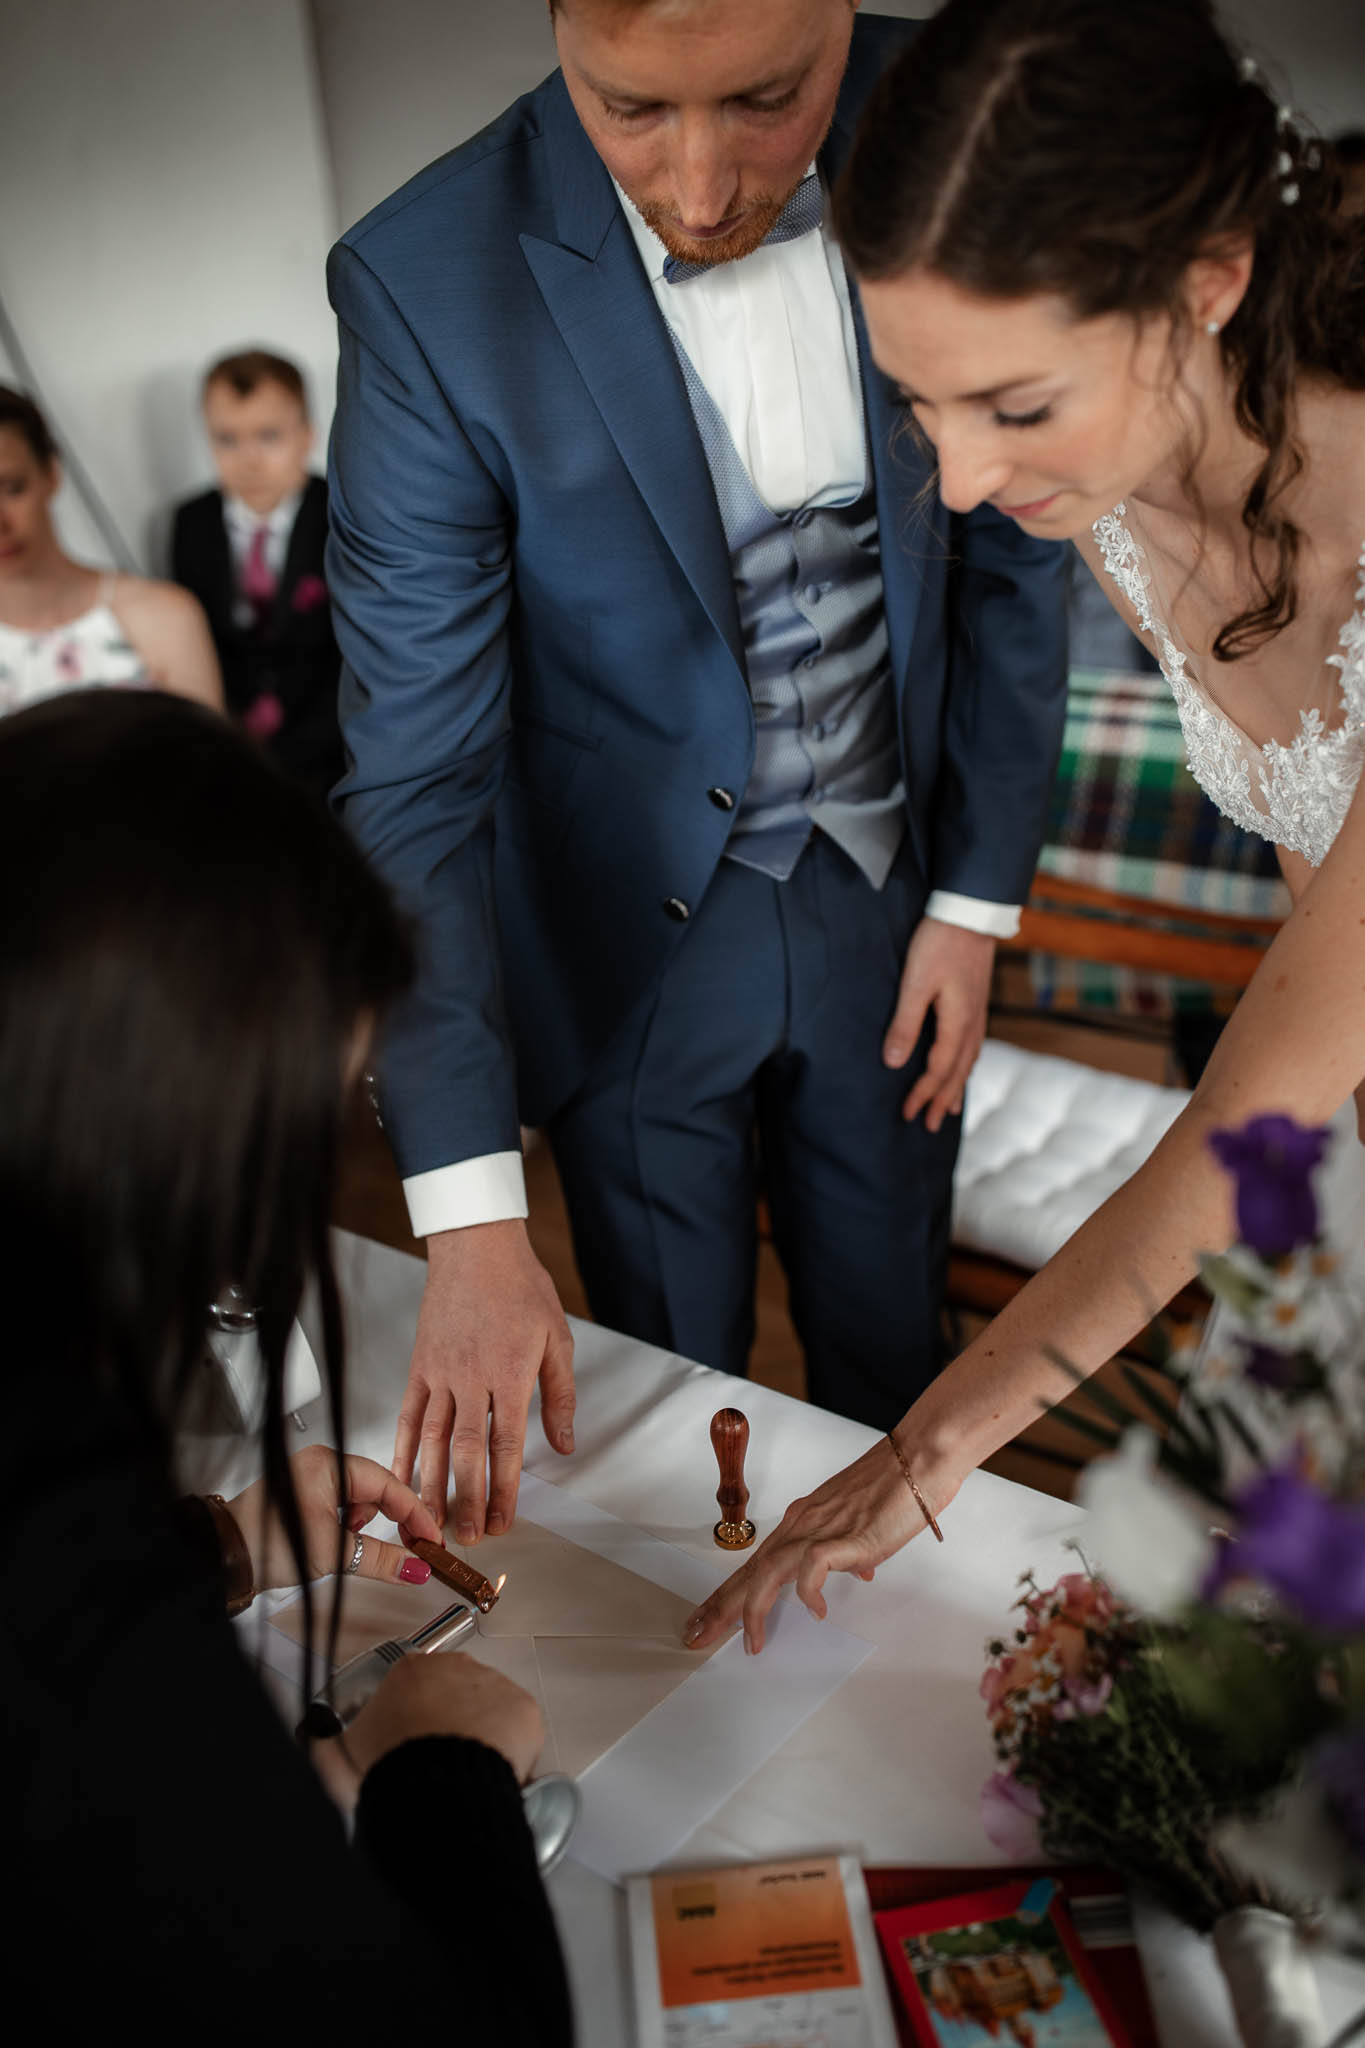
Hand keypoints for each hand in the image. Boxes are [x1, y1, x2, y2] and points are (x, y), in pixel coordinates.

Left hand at [226, 1444, 443, 1590]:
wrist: (223, 1557)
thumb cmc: (265, 1542)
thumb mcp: (333, 1552)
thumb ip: (381, 1558)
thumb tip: (413, 1567)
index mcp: (329, 1464)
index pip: (388, 1483)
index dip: (415, 1513)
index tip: (431, 1537)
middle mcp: (320, 1466)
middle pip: (375, 1489)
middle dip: (392, 1519)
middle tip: (411, 1546)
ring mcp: (310, 1481)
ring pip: (358, 1501)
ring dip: (365, 1526)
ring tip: (355, 1547)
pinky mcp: (302, 1500)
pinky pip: (340, 1508)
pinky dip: (349, 1528)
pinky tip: (342, 1544)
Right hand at [341, 1648, 545, 1785]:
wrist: (437, 1795)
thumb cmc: (392, 1773)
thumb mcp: (339, 1758)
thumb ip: (326, 1744)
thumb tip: (316, 1742)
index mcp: (410, 1671)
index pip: (413, 1686)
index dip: (412, 1716)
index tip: (413, 1739)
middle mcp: (455, 1667)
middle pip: (453, 1692)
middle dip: (448, 1721)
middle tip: (439, 1760)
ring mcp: (494, 1685)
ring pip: (488, 1707)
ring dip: (480, 1732)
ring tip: (465, 1770)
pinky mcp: (524, 1710)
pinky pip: (519, 1727)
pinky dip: (511, 1746)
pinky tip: (493, 1769)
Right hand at [395, 1219, 575, 1538]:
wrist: (476, 1247)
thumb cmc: (520, 1287)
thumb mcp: (557, 1340)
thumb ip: (560, 1397)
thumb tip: (566, 1445)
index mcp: (510, 1374)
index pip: (507, 1444)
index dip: (504, 1489)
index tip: (503, 1521)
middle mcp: (472, 1378)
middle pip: (467, 1451)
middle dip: (467, 1499)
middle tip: (466, 1537)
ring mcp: (440, 1372)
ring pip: (433, 1440)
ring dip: (432, 1486)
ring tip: (431, 1522)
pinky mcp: (419, 1365)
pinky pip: (409, 1415)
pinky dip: (404, 1450)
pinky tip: (401, 1477)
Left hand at [680, 1437, 958, 1655]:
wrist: (919, 1459)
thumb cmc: (895, 1486)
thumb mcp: (862, 1523)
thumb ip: (850, 1547)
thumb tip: (857, 1568)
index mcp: (804, 1520)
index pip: (756, 1561)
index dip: (730, 1592)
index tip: (709, 1617)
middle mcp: (803, 1523)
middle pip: (751, 1569)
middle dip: (722, 1606)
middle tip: (697, 1635)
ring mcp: (822, 1528)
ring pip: (770, 1570)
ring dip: (755, 1608)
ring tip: (751, 1641)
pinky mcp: (847, 1537)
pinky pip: (813, 1568)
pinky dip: (809, 1592)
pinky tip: (816, 1611)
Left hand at [883, 917, 995, 1130]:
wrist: (969, 912)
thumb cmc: (939, 944)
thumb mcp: (916, 984)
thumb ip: (906, 1024)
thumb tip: (895, 1062)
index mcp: (958, 1024)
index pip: (938, 1071)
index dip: (923, 1095)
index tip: (907, 1114)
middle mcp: (973, 1024)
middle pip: (958, 1073)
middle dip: (942, 1101)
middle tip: (930, 1126)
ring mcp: (978, 1014)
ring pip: (968, 1061)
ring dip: (956, 1087)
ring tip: (950, 1109)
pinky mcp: (977, 1003)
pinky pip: (973, 1046)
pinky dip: (965, 1065)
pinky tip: (962, 1066)